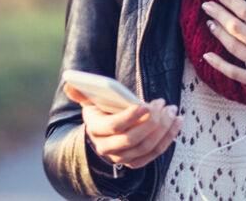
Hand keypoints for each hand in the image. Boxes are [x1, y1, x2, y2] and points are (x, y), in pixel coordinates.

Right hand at [63, 82, 180, 169]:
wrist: (102, 135)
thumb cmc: (99, 112)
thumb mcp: (89, 101)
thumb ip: (80, 92)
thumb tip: (69, 82)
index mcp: (95, 130)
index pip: (114, 126)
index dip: (130, 117)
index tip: (145, 104)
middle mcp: (107, 148)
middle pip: (132, 139)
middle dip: (151, 122)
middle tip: (162, 105)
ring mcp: (123, 158)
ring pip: (147, 147)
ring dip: (163, 129)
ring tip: (172, 110)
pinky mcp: (136, 162)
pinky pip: (155, 153)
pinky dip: (169, 138)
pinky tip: (177, 121)